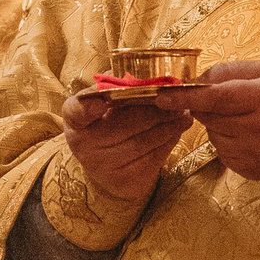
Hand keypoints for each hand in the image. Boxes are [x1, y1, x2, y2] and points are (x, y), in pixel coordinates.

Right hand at [61, 76, 191, 203]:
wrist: (107, 164)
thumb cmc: (106, 123)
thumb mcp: (103, 104)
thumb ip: (115, 89)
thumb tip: (137, 78)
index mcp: (75, 119)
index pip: (77, 112)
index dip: (89, 107)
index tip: (102, 101)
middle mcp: (83, 145)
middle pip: (122, 125)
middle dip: (153, 111)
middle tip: (176, 100)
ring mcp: (102, 166)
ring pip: (142, 143)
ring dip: (167, 126)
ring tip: (184, 114)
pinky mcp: (123, 181)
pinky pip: (151, 158)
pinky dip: (168, 141)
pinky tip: (177, 130)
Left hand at [168, 61, 259, 180]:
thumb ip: (233, 71)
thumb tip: (198, 78)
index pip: (216, 97)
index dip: (187, 96)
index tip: (162, 96)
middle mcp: (258, 129)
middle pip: (209, 116)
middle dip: (206, 105)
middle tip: (226, 100)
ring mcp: (253, 154)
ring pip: (213, 135)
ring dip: (218, 124)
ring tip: (245, 119)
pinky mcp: (248, 170)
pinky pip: (222, 151)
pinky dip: (227, 141)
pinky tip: (249, 135)